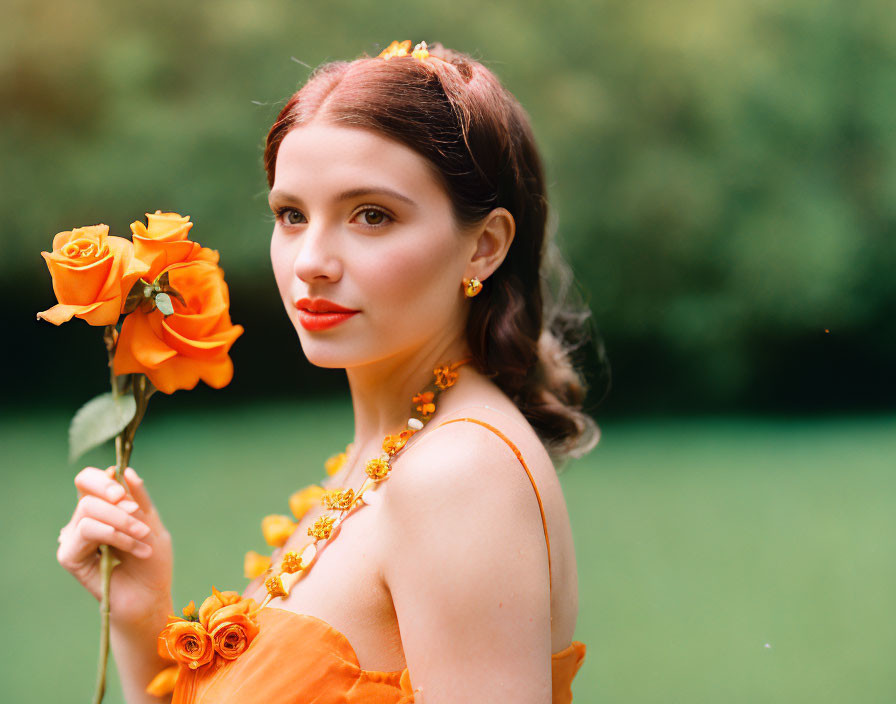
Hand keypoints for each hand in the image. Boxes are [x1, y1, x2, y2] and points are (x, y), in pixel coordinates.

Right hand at [57, 466, 173, 629]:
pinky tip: (135, 549)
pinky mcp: (69, 556)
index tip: (124, 492)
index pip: (88, 480)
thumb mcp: (151, 523)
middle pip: (87, 492)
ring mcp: (75, 538)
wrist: (150, 597)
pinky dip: (116, 535)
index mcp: (102, 508)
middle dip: (118, 502)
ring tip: (144, 537)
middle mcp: (84, 521)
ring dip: (122, 521)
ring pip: (88, 510)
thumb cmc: (152, 562)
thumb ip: (138, 499)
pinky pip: (87, 531)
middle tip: (138, 514)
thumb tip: (124, 470)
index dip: (103, 480)